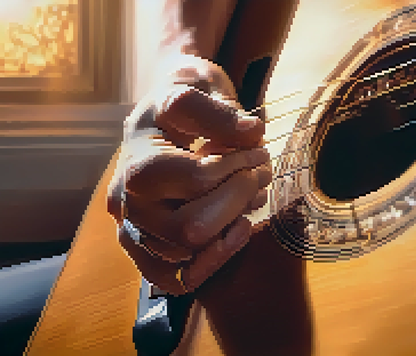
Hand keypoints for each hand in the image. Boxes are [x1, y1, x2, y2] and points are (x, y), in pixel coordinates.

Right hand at [107, 56, 271, 294]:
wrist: (162, 116)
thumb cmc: (180, 101)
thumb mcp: (195, 88)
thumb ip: (220, 111)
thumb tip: (252, 134)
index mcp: (136, 160)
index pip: (198, 180)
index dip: (238, 167)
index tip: (258, 150)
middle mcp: (126, 202)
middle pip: (191, 229)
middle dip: (237, 200)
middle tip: (258, 175)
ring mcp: (133, 229)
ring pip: (187, 256)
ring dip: (232, 229)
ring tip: (250, 199)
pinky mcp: (145, 248)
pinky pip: (174, 279)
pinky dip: (211, 262)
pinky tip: (236, 231)